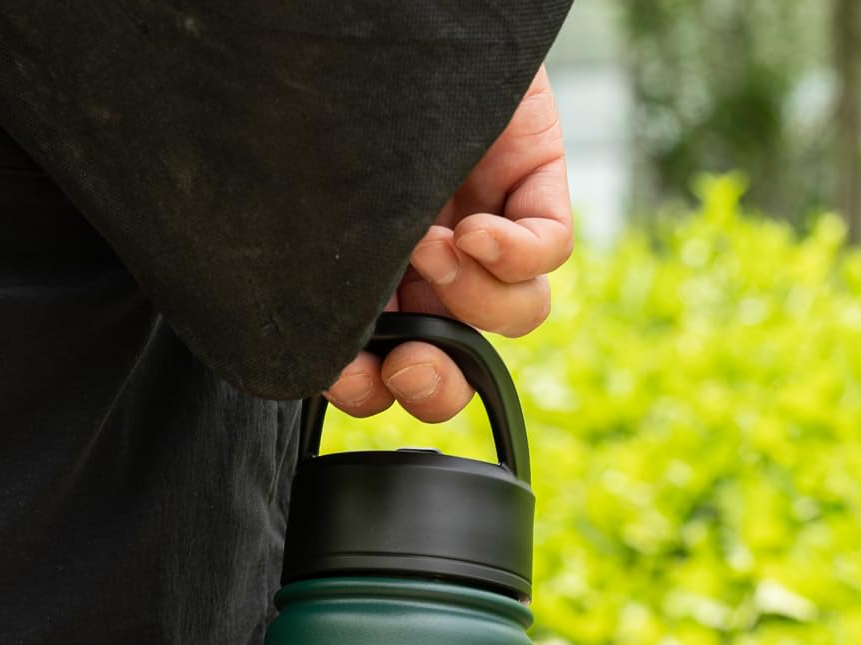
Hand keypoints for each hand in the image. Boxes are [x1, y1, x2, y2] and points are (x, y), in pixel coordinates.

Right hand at [324, 65, 571, 423]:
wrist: (369, 23)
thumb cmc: (322, 110)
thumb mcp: (311, 222)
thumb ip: (319, 289)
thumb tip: (326, 359)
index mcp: (377, 278)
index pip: (389, 368)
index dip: (376, 391)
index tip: (359, 374)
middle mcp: (436, 264)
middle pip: (462, 362)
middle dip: (437, 382)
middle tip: (410, 358)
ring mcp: (491, 224)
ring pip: (516, 314)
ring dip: (470, 299)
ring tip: (430, 245)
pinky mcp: (535, 179)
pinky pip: (549, 251)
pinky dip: (513, 254)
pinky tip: (472, 227)